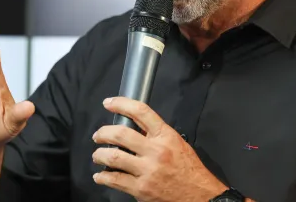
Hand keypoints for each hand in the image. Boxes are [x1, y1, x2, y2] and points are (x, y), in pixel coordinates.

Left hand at [91, 97, 227, 201]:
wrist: (198, 195)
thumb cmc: (188, 168)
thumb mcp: (177, 143)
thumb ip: (157, 134)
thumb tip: (134, 127)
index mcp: (165, 136)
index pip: (141, 112)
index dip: (121, 104)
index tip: (109, 103)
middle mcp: (155, 151)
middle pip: (121, 134)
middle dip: (103, 133)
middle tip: (98, 135)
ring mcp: (147, 171)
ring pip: (114, 157)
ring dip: (100, 155)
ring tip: (97, 155)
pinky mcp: (141, 189)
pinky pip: (115, 180)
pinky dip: (103, 177)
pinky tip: (100, 175)